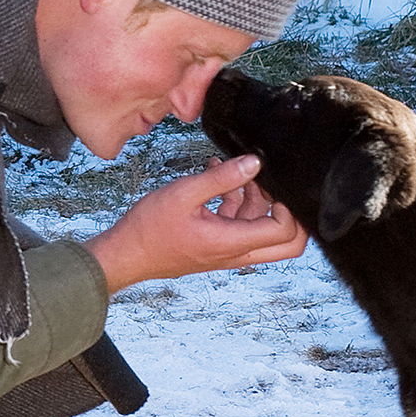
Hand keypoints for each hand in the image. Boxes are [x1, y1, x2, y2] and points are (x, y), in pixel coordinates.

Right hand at [83, 154, 308, 294]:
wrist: (127, 254)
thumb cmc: (149, 228)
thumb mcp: (184, 193)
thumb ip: (221, 178)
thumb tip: (254, 162)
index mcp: (231, 242)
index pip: (285, 232)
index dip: (288, 205)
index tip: (271, 182)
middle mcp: (236, 252)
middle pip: (287, 245)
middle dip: (287, 213)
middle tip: (270, 186)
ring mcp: (227, 252)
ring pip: (263, 232)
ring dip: (257, 202)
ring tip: (234, 173)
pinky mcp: (217, 247)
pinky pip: (240, 227)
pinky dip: (237, 204)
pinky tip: (218, 180)